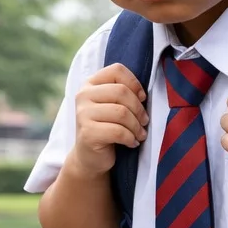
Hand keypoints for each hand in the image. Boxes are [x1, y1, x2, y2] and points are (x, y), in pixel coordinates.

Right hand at [70, 63, 147, 177]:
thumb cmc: (107, 128)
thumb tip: (143, 95)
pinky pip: (118, 131)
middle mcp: (83, 95)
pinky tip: (132, 143)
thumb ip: (123, 94)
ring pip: (122, 112)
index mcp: (90, 84)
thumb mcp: (112, 106)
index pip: (117, 70)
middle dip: (139, 109)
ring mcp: (83, 114)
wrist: (90, 157)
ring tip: (140, 134)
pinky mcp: (87, 133)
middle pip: (121, 92)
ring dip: (137, 126)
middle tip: (144, 122)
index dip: (134, 83)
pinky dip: (131, 138)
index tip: (142, 98)